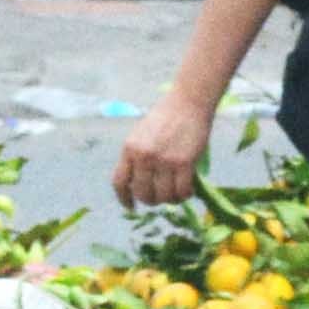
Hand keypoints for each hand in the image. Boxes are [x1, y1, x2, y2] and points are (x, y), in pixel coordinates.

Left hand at [115, 94, 214, 208]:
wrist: (188, 102)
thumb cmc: (166, 117)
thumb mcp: (141, 135)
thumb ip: (137, 157)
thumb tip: (139, 185)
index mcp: (130, 149)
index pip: (119, 182)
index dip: (124, 198)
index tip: (131, 207)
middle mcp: (144, 156)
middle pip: (142, 193)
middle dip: (151, 200)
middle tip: (160, 198)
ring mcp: (164, 160)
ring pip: (163, 196)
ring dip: (170, 200)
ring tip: (176, 194)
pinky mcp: (184, 163)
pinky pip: (182, 191)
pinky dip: (184, 195)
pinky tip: (187, 191)